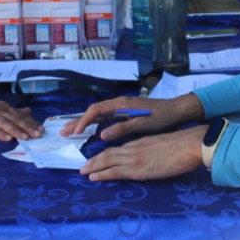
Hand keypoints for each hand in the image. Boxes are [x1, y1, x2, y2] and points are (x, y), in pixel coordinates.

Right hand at [0, 98, 42, 141]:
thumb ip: (13, 110)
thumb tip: (29, 111)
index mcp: (2, 106)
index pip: (20, 115)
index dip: (31, 122)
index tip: (41, 129)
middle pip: (15, 119)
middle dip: (28, 127)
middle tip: (39, 135)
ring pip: (5, 124)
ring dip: (16, 131)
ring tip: (26, 138)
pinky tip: (7, 139)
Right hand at [60, 93, 203, 140]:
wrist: (177, 111)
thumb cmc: (161, 117)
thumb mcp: (142, 124)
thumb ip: (122, 128)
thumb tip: (101, 135)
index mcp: (121, 104)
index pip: (95, 110)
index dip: (84, 121)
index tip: (75, 133)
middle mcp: (119, 104)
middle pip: (93, 111)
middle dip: (78, 121)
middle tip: (62, 132)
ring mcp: (122, 108)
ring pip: (98, 115)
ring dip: (85, 123)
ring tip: (71, 131)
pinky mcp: (126, 113)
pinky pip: (106, 118)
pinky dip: (95, 124)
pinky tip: (91, 130)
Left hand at [80, 126, 205, 180]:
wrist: (187, 146)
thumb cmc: (180, 146)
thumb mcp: (160, 146)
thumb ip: (151, 151)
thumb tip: (149, 159)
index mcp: (139, 143)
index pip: (118, 149)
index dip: (105, 154)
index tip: (96, 159)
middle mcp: (133, 149)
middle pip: (108, 154)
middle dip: (94, 160)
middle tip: (83, 167)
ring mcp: (133, 159)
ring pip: (107, 161)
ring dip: (93, 166)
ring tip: (83, 172)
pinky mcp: (136, 169)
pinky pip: (114, 172)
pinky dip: (101, 174)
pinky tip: (93, 177)